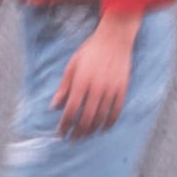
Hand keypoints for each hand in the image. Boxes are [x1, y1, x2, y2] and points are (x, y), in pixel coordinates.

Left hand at [52, 18, 135, 137]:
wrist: (115, 38)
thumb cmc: (91, 50)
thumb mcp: (72, 65)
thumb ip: (64, 87)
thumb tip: (54, 107)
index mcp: (82, 81)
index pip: (71, 111)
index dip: (65, 125)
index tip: (61, 133)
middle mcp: (97, 87)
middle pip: (86, 118)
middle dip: (77, 132)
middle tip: (72, 139)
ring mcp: (111, 89)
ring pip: (101, 118)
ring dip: (91, 130)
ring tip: (85, 136)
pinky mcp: (122, 89)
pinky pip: (116, 112)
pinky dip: (109, 123)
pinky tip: (102, 128)